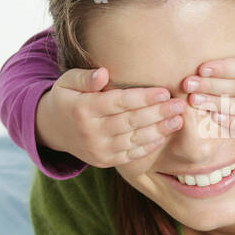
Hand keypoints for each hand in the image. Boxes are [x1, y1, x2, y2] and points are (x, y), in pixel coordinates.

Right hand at [35, 67, 186, 167]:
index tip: (164, 92)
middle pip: (131, 122)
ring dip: (159, 130)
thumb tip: (103, 73)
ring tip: (178, 120)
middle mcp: (91, 132)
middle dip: (158, 113)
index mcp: (83, 109)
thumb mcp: (67, 82)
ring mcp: (98, 150)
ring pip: (134, 139)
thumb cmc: (67, 98)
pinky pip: (131, 155)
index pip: (119, 102)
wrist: (53, 129)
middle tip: (180, 105)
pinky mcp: (104, 161)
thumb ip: (85, 77)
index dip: (143, 98)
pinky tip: (164, 135)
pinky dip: (148, 146)